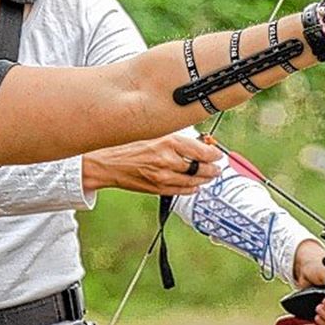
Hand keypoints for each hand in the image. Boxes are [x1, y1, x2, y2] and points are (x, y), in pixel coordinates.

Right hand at [82, 132, 221, 193]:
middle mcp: (168, 161)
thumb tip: (195, 140)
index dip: (214, 153)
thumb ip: (174, 137)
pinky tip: (194, 185)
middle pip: (201, 168)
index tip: (217, 153)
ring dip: (204, 179)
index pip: (202, 151)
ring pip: (194, 181)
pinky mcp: (158, 189)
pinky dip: (191, 188)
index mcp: (168, 142)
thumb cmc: (126, 145)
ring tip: (209, 176)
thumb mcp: (152, 133)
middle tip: (217, 167)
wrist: (107, 163)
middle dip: (212, 168)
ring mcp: (163, 177)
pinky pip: (182, 191)